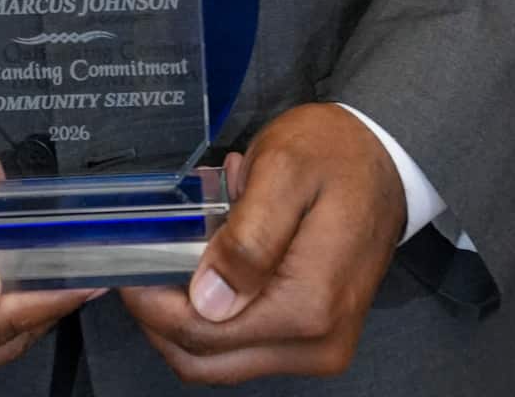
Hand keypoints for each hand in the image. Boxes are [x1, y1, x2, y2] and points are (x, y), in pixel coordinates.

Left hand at [119, 104, 405, 383]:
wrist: (385, 159)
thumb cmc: (333, 153)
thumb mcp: (283, 170)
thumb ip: (247, 237)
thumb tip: (209, 301)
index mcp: (308, 304)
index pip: (203, 333)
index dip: (153, 305)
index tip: (129, 265)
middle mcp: (317, 343)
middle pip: (206, 360)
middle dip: (162, 319)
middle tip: (145, 261)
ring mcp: (319, 348)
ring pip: (221, 362)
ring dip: (188, 319)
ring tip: (182, 257)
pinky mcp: (315, 341)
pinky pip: (245, 349)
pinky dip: (216, 318)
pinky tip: (213, 270)